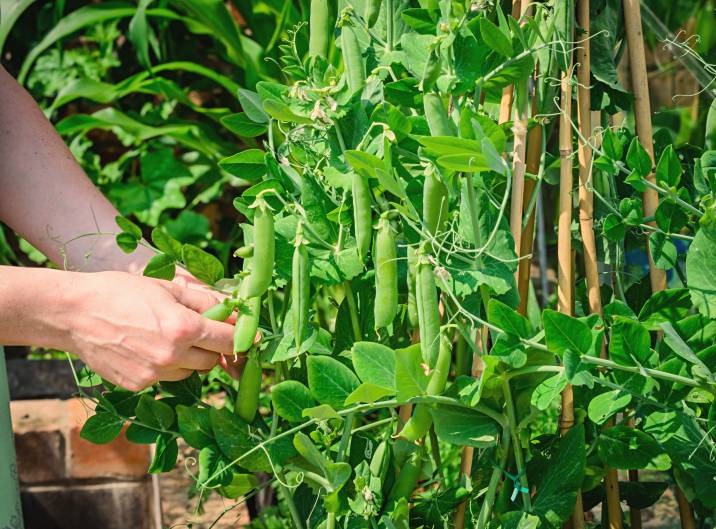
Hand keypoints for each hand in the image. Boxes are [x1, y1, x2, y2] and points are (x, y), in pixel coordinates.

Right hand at [57, 271, 234, 390]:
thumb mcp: (168, 288)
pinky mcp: (138, 386)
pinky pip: (166, 379)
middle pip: (212, 360)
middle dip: (212, 347)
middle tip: (201, 331)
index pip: (228, 340)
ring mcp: (153, 375)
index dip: (242, 338)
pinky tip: (147, 348)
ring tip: (167, 337)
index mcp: (183, 328)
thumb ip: (206, 302)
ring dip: (189, 359)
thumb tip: (235, 310)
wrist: (73, 313)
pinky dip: (166, 367)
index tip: (252, 337)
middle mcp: (171, 356)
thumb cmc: (121, 292)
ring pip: (190, 373)